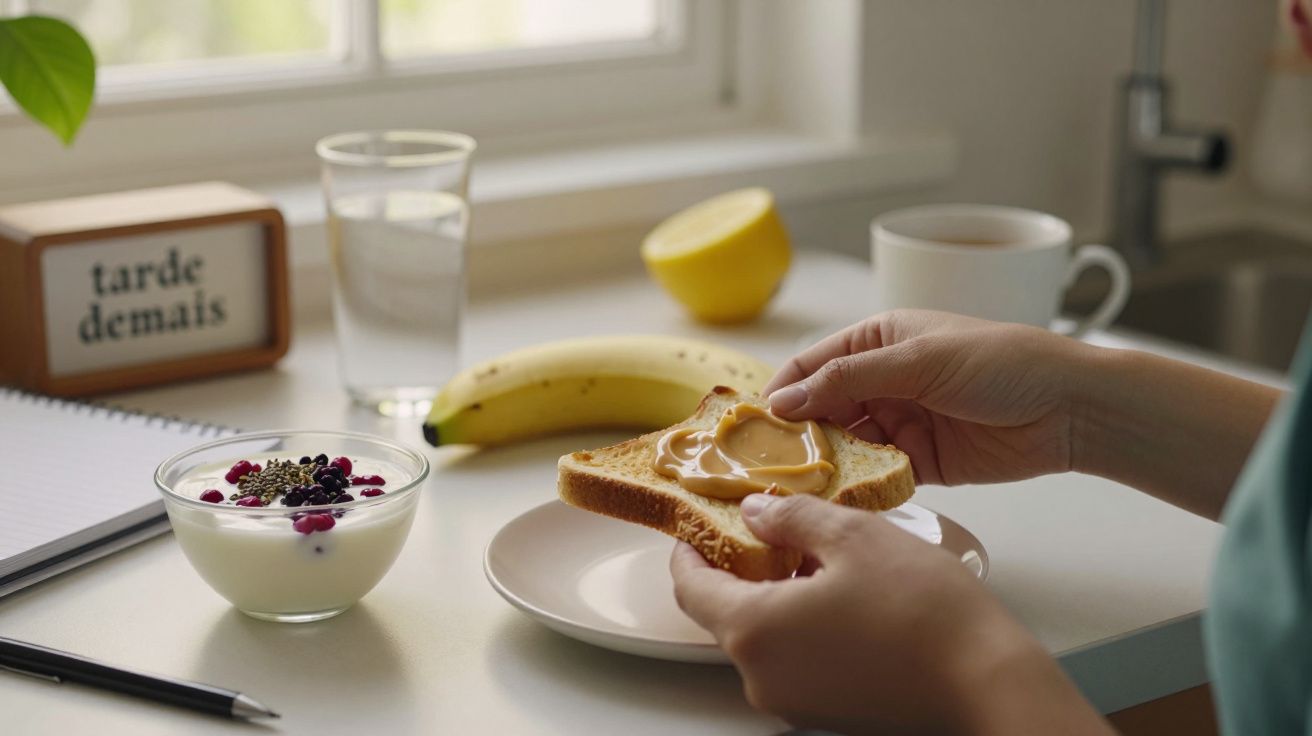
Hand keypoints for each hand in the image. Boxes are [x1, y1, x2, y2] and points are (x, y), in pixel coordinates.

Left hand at [670, 494, 1110, 734]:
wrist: (986, 681)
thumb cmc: (922, 609)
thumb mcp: (852, 536)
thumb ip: (791, 517)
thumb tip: (757, 512)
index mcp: (753, 631)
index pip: (690, 587)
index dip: (689, 548)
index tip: (700, 521)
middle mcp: (761, 677)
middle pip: (724, 613)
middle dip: (738, 567)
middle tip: (765, 527)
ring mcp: (792, 701)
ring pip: (761, 636)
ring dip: (773, 594)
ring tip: (812, 554)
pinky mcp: (824, 711)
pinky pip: (792, 659)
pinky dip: (799, 624)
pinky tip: (836, 594)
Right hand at [766, 310, 1090, 484]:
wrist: (1071, 408)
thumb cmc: (1001, 363)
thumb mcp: (919, 360)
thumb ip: (848, 379)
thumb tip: (783, 397)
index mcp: (878, 341)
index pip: (811, 365)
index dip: (783, 392)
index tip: (755, 427)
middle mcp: (883, 381)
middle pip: (822, 410)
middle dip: (798, 436)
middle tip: (770, 467)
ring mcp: (901, 423)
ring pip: (845, 446)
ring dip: (825, 465)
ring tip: (797, 490)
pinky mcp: (921, 463)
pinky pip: (877, 476)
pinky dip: (859, 487)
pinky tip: (838, 502)